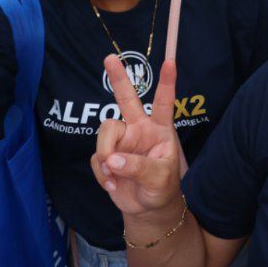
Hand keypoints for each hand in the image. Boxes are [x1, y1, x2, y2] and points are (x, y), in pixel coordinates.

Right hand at [91, 54, 184, 217]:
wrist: (148, 208)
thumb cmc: (162, 187)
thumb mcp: (159, 178)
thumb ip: (137, 167)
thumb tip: (111, 159)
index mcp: (160, 129)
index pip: (164, 103)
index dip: (167, 83)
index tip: (171, 62)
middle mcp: (139, 129)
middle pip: (127, 99)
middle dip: (118, 78)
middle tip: (109, 58)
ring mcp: (121, 140)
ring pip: (105, 132)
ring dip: (106, 153)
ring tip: (114, 174)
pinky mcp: (106, 155)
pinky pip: (97, 158)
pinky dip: (102, 174)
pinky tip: (113, 184)